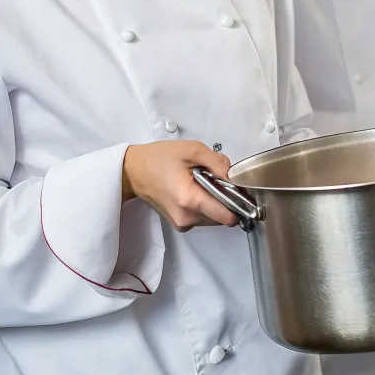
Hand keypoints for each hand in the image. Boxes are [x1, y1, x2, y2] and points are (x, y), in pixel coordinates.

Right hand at [122, 141, 238, 230]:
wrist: (133, 171)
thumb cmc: (160, 158)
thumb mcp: (192, 150)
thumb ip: (217, 162)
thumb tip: (234, 176)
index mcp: (190, 200)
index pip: (227, 215)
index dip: (239, 203)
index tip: (241, 191)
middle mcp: (187, 218)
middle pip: (222, 216)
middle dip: (226, 199)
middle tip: (216, 178)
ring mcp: (182, 224)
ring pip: (213, 217)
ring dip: (215, 201)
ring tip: (202, 181)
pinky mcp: (179, 224)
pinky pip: (203, 217)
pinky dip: (205, 204)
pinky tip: (195, 188)